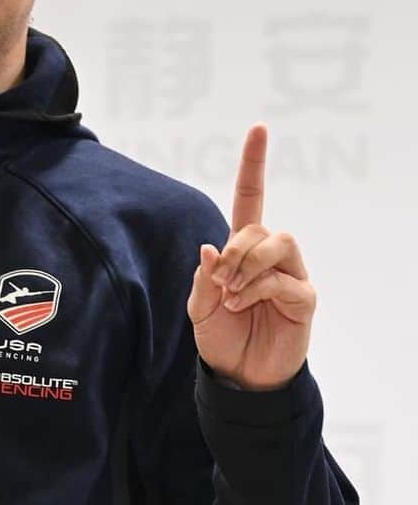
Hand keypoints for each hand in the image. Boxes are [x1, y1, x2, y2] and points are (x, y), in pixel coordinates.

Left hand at [186, 124, 316, 390]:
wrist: (240, 376)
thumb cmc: (222, 337)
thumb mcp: (199, 307)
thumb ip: (202, 278)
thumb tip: (209, 248)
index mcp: (241, 249)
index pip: (251, 198)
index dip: (254, 165)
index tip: (259, 128)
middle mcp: (270, 256)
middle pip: (259, 225)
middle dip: (234, 249)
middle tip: (220, 281)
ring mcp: (291, 274)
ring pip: (278, 240)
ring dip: (247, 263)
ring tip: (232, 293)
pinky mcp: (304, 297)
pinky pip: (285, 277)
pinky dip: (257, 287)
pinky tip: (243, 304)